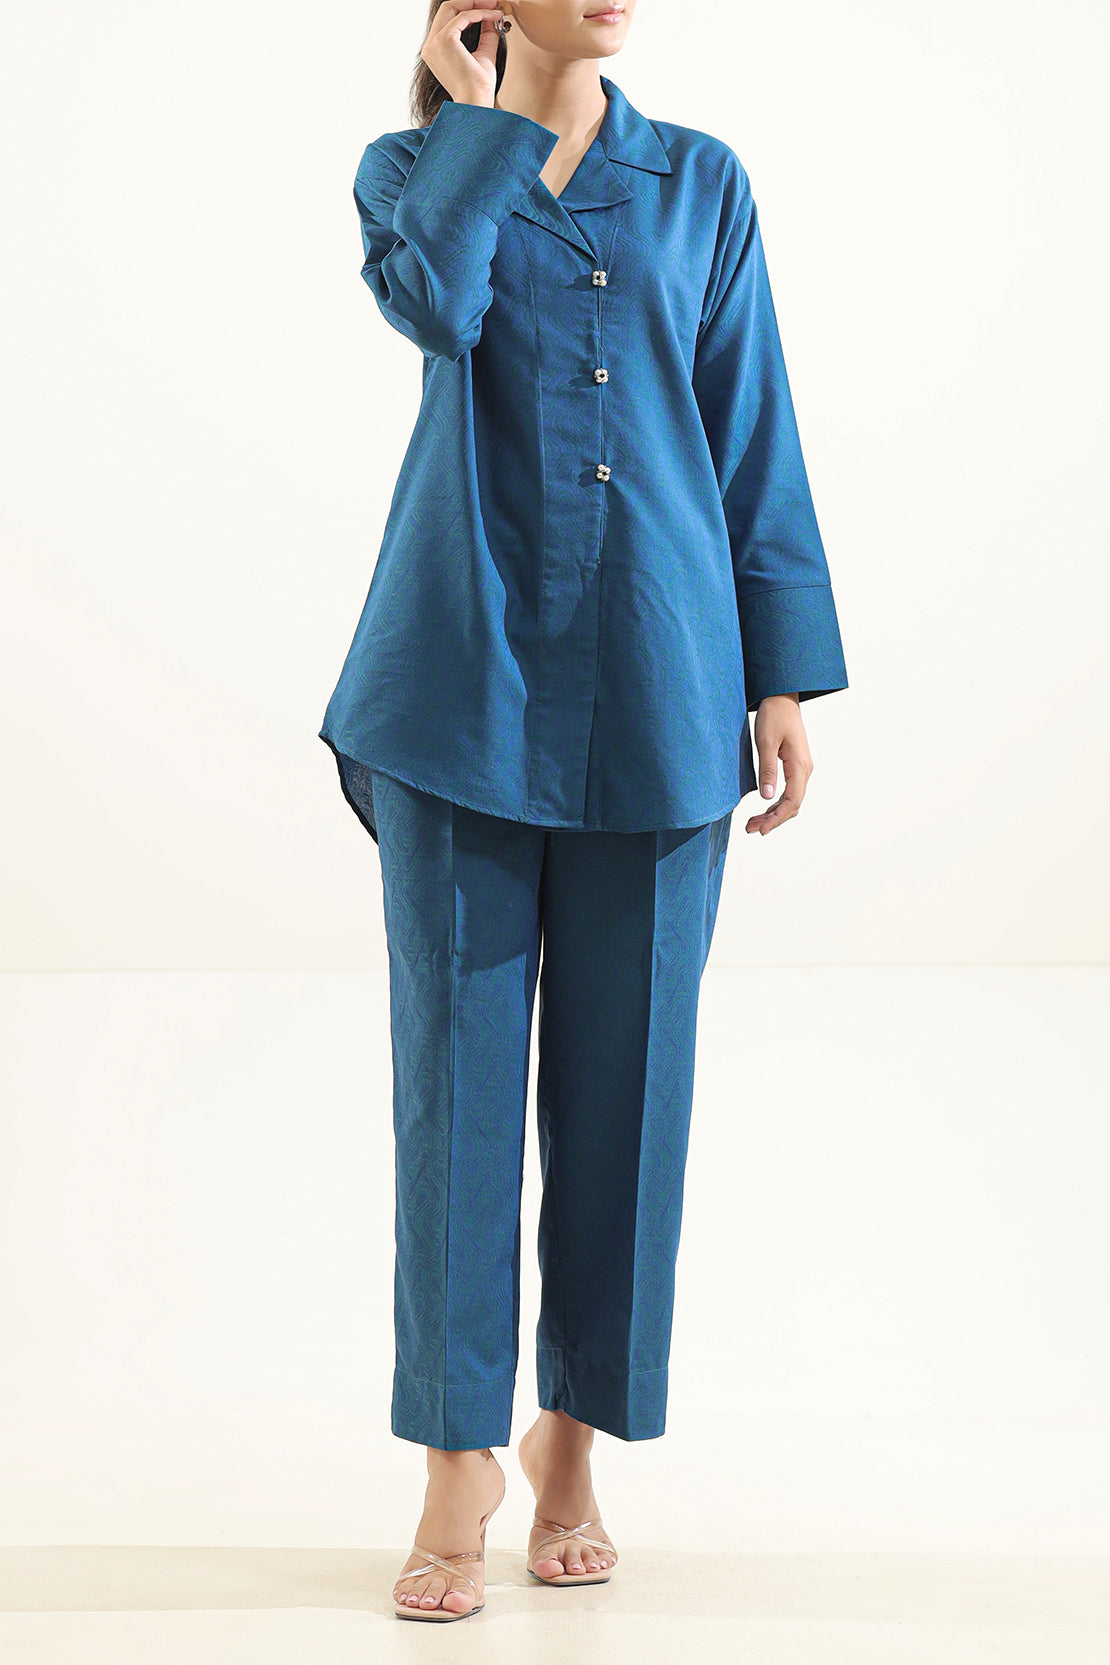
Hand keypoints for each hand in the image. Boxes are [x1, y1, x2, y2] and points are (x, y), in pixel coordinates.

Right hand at [421, 1, 506, 106]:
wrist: (476, 102)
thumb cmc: (478, 87)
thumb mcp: (483, 53)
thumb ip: (485, 34)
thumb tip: (491, 16)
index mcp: (436, 50)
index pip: (449, 19)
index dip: (468, 8)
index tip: (488, 7)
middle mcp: (431, 45)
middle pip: (448, 8)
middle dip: (471, 1)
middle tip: (492, 2)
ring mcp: (435, 42)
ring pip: (452, 7)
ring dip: (475, 3)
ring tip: (494, 5)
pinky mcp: (444, 40)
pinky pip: (463, 16)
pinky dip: (479, 13)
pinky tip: (493, 16)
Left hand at [744, 694, 812, 834]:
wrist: (782, 698)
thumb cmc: (774, 716)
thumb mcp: (766, 742)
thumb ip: (767, 770)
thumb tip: (767, 797)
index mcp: (799, 765)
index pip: (792, 800)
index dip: (777, 818)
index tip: (761, 829)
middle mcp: (804, 769)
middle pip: (793, 804)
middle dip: (773, 819)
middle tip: (750, 829)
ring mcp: (801, 768)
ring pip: (791, 799)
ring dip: (773, 813)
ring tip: (753, 823)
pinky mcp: (795, 765)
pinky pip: (789, 791)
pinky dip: (776, 803)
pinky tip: (763, 809)